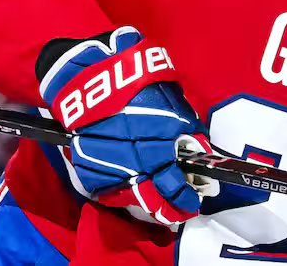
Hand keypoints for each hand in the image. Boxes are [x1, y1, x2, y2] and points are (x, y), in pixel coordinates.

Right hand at [37, 26, 208, 225]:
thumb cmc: (139, 83)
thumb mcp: (172, 101)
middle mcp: (133, 159)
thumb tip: (199, 150)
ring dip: (146, 202)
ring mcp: (108, 166)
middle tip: (178, 211)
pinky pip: (106, 189)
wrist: (93, 75)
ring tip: (159, 206)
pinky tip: (133, 192)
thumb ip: (186, 128)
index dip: (185, 197)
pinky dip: (121, 192)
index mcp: (158, 143)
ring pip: (130, 196)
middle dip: (168, 208)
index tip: (193, 202)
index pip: (174, 183)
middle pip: (152, 197)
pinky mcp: (87, 165)